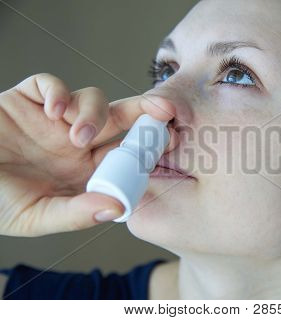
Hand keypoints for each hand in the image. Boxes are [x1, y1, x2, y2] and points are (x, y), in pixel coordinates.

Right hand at [0, 73, 176, 236]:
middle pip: (120, 121)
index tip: (169, 142)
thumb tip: (118, 208)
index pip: (125, 153)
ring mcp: (54, 120)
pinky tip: (53, 110)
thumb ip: (76, 213)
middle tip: (162, 110)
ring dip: (92, 112)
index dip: (147, 146)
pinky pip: (51, 84)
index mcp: (85, 170)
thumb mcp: (35, 217)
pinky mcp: (28, 100)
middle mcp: (76, 142)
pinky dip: (57, 91)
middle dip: (143, 112)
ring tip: (74, 134)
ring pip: (92, 100)